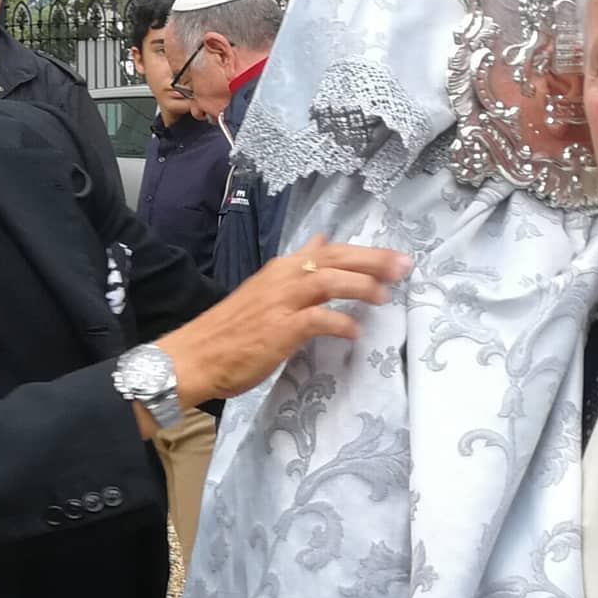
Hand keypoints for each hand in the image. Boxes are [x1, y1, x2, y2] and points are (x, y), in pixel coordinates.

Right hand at [157, 235, 410, 406]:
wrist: (193, 356)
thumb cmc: (233, 329)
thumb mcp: (268, 288)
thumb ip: (298, 266)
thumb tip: (322, 241)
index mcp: (283, 267)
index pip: (331, 250)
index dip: (366, 252)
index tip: (396, 257)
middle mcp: (283, 278)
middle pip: (335, 259)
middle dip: (373, 261)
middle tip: (404, 266)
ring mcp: (280, 303)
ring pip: (328, 281)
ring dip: (361, 286)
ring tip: (386, 295)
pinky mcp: (278, 330)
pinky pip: (315, 320)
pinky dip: (338, 322)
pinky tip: (355, 331)